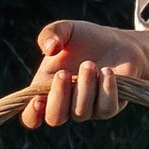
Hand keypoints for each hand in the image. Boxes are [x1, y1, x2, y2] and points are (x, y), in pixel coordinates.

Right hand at [23, 19, 148, 127]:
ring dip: (84, 87)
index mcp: (45, 89)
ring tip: (90, 64)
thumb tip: (49, 49)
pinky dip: (106, 90)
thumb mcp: (66, 29)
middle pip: (54, 118)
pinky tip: (107, 72)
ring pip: (81, 112)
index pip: (30, 117)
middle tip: (64, 73)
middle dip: (58, 96)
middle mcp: (65, 104)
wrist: (118, 42)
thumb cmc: (86, 39)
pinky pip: (106, 108)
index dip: (31, 115)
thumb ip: (51, 33)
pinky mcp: (109, 107)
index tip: (37, 100)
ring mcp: (88, 109)